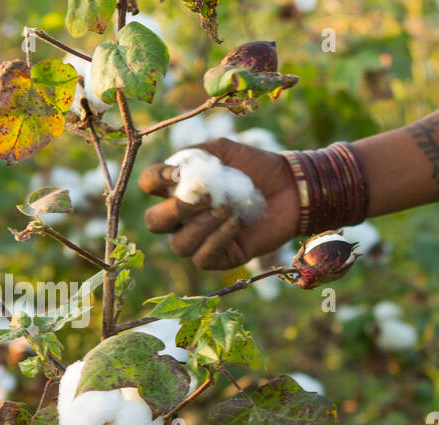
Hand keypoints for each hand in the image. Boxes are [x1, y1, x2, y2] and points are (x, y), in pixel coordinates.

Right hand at [139, 138, 298, 269]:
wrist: (289, 187)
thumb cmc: (255, 167)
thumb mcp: (223, 151)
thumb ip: (195, 156)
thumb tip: (174, 174)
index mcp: (179, 187)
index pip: (149, 185)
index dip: (154, 181)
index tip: (177, 174)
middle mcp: (184, 216)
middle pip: (154, 222)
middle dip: (175, 211)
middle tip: (206, 198)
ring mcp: (202, 238)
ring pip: (178, 245)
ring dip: (200, 227)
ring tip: (226, 209)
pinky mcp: (222, 256)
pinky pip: (204, 258)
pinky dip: (217, 240)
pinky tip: (234, 223)